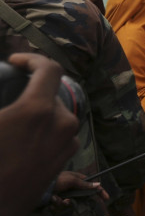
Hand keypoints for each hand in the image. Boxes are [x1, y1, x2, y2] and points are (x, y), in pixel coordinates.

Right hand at [0, 53, 78, 215]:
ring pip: (56, 114)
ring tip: (13, 122)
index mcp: (38, 109)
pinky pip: (58, 133)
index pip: (49, 68)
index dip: (33, 59)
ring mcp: (68, 141)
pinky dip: (44, 129)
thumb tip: (7, 106)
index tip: (16, 62)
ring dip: (38, 111)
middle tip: (10, 95)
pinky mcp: (67, 157)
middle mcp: (61, 122)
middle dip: (30, 91)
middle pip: (50, 93)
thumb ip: (3, 106)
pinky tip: (22, 140)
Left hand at [51, 171, 108, 205]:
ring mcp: (65, 193)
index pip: (92, 186)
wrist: (40, 186)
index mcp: (78, 179)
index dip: (100, 192)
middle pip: (82, 197)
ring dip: (65, 202)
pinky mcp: (58, 199)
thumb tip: (98, 184)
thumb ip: (85, 184)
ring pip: (71, 202)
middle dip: (77, 201)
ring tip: (58, 198)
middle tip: (69, 201)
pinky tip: (53, 199)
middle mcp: (72, 187)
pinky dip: (57, 203)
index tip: (106, 198)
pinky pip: (62, 205)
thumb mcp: (72, 180)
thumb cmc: (57, 180)